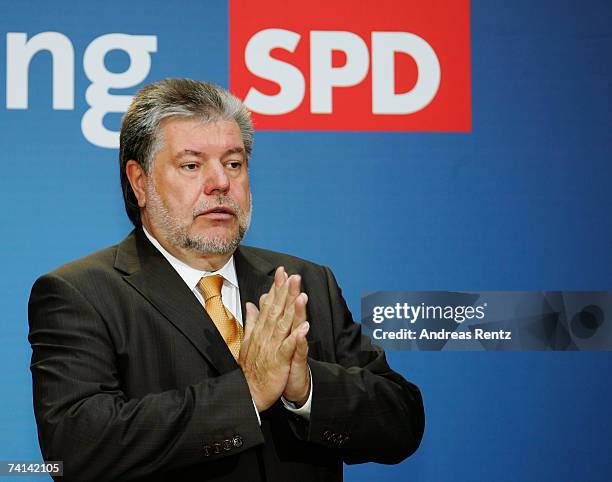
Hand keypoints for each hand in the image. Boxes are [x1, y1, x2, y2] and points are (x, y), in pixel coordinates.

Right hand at [238, 267, 306, 411]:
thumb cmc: (252, 367)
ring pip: (283, 324)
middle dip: (285, 292)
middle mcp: (266, 335)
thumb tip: (252, 303)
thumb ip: (252, 321)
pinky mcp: (279, 361)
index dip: (276, 288)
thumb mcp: (249, 340)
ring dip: (292, 309)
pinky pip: (288, 348)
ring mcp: (272, 347)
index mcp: (261, 330)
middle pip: (277, 310)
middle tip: (292, 275)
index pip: (269, 305)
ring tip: (301, 294)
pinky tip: (304, 327)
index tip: (282, 272)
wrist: (248, 392)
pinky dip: (296, 337)